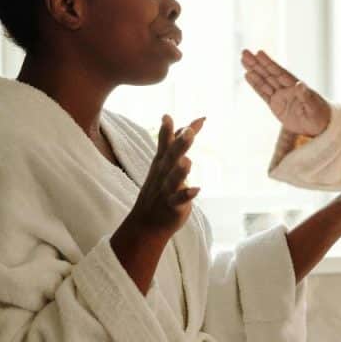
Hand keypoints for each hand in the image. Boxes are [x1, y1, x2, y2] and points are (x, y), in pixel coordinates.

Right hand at [127, 115, 204, 239]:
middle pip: (171, 158)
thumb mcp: (164, 165)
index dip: (168, 130)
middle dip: (179, 145)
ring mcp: (166, 191)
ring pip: (173, 179)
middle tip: (188, 132)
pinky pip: (179, 200)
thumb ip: (174, 144)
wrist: (145, 225)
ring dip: (180, 171)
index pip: (166, 144)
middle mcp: (163, 174)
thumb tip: (186, 126)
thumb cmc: (158, 190)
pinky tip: (196, 189)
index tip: (167, 116)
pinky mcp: (172, 206)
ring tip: (188, 161)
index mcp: (162, 163)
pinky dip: (186, 195)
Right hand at [241, 49, 330, 135]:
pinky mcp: (276, 105)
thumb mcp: (314, 107)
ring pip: (264, 81)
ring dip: (254, 71)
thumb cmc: (320, 115)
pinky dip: (255, 85)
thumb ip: (306, 96)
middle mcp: (286, 88)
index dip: (269, 63)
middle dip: (257, 63)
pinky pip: (263, 93)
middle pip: (269, 74)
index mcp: (295, 86)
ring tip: (243, 60)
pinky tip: (248, 75)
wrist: (320, 126)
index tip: (259, 53)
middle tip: (244, 52)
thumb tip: (300, 84)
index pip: (279, 72)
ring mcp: (280, 96)